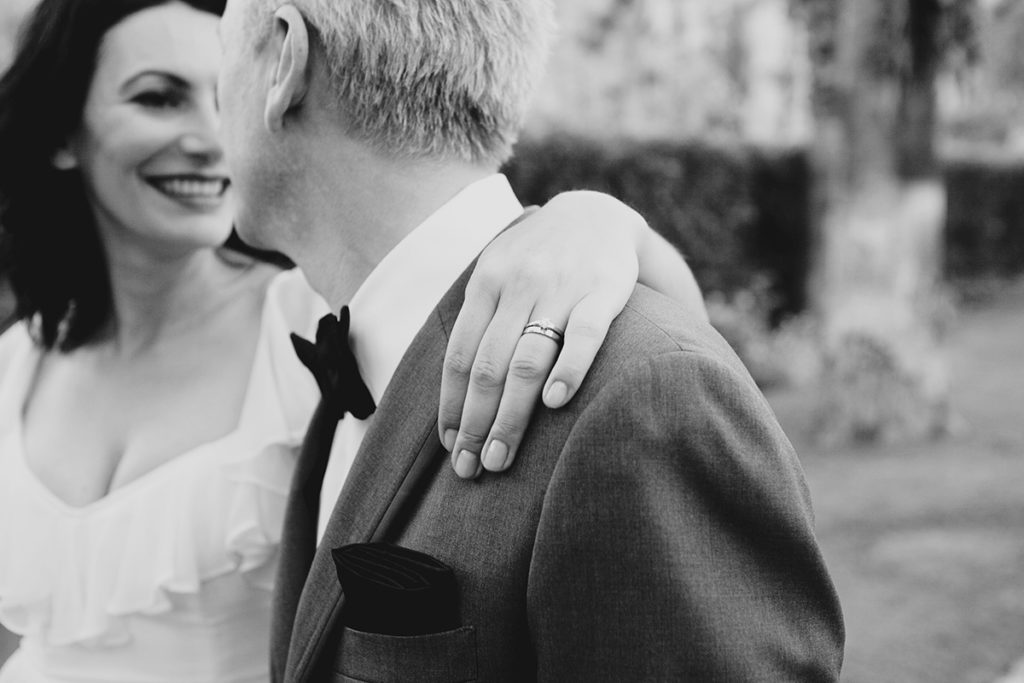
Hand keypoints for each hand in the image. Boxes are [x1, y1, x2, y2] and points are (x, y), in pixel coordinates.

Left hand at [439, 191, 642, 478]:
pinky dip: (568, 369)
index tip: (451, 447)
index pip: (461, 356)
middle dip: (476, 423)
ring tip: (502, 457)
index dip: (452, 405)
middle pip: (489, 367)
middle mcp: (518, 285)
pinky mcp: (603, 289)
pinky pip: (584, 334)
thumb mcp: (499, 274)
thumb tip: (454, 392)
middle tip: (472, 469)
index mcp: (486, 284)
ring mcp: (561, 287)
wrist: (597, 212)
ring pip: (527, 359)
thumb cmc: (539, 258)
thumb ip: (480, 321)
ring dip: (511, 415)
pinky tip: (555, 404)